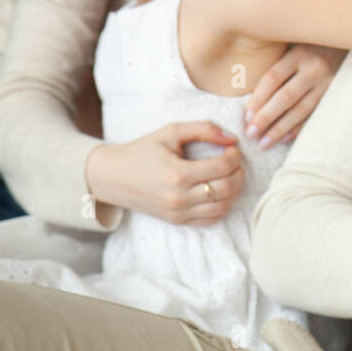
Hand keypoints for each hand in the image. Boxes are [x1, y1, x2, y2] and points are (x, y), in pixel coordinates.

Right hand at [85, 121, 244, 225]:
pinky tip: (219, 192)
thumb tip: (232, 138)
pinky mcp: (178, 221)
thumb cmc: (142, 151)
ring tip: (230, 175)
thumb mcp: (170, 132)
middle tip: (236, 162)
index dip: (235, 157)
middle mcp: (179, 197)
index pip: (222, 168)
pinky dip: (222, 206)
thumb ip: (203, 129)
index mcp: (177, 174)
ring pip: (223, 207)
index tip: (232, 149)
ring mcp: (179, 212)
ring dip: (234, 190)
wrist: (113, 177)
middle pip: (226, 189)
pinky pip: (211, 220)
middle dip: (238, 173)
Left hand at [245, 44, 346, 148]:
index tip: (246, 115)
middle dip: (266, 118)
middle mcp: (315, 68)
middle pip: (286, 98)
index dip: (258, 98)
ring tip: (264, 143)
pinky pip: (315, 115)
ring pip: (301, 110)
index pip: (273, 78)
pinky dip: (299, 128)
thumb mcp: (296, 40)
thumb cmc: (315, 40)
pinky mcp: (337, 93)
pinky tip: (285, 138)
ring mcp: (329, 82)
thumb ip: (279, 57)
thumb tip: (246, 82)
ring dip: (280, 129)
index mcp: (300, 53)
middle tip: (250, 134)